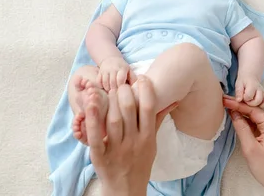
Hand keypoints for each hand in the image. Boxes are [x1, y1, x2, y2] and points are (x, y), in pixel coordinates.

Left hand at [86, 76, 176, 195]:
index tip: (142, 77)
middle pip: (129, 110)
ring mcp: (116, 149)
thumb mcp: (152, 143)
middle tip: (121, 82)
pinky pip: (96, 135)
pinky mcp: (100, 156)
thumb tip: (173, 100)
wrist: (126, 189)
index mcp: (147, 138)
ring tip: (107, 86)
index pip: (148, 109)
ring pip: (113, 119)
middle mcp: (133, 142)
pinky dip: (92, 118)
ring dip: (110, 99)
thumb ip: (158, 120)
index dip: (146, 90)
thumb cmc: (140, 163)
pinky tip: (90, 103)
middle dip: (125, 91)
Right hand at [98, 57, 136, 90]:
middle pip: (112, 82)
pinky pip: (98, 82)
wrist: (111, 59)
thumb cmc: (122, 68)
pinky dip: (101, 86)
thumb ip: (133, 79)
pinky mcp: (99, 73)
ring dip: (108, 89)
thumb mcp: (129, 71)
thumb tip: (137, 88)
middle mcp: (113, 69)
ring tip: (112, 92)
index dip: (121, 86)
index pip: (120, 79)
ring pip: (105, 83)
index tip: (122, 91)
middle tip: (117, 94)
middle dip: (115, 90)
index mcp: (122, 68)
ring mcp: (105, 70)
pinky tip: (105, 88)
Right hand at [223, 95, 263, 194]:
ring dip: (242, 112)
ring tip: (228, 107)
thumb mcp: (250, 148)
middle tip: (224, 101)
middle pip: (255, 111)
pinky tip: (236, 118)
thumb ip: (242, 129)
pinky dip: (245, 120)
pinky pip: (255, 124)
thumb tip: (234, 114)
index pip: (253, 110)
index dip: (239, 104)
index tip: (225, 100)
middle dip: (240, 105)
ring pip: (255, 117)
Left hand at [235, 74, 263, 106]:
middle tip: (246, 100)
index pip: (249, 96)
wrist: (250, 76)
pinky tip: (256, 104)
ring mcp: (263, 92)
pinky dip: (262, 105)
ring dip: (257, 105)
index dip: (244, 99)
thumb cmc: (244, 81)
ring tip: (251, 103)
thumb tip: (238, 100)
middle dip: (251, 103)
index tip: (242, 97)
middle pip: (258, 100)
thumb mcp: (238, 84)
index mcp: (252, 86)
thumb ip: (238, 92)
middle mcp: (260, 89)